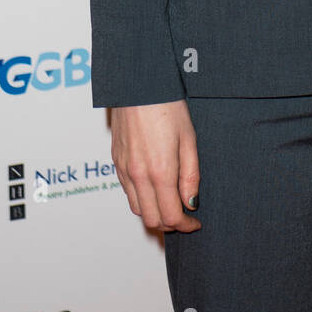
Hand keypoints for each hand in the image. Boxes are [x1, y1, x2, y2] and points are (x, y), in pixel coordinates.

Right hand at [111, 99, 201, 232]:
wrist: (138, 86)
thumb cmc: (168, 107)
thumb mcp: (189, 139)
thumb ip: (190, 175)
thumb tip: (191, 203)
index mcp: (160, 172)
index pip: (171, 216)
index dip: (185, 225)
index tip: (195, 222)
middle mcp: (138, 175)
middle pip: (151, 219)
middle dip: (169, 224)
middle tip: (184, 216)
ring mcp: (124, 169)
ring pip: (136, 208)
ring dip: (153, 213)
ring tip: (170, 203)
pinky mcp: (116, 161)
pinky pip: (127, 191)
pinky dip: (141, 198)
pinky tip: (154, 186)